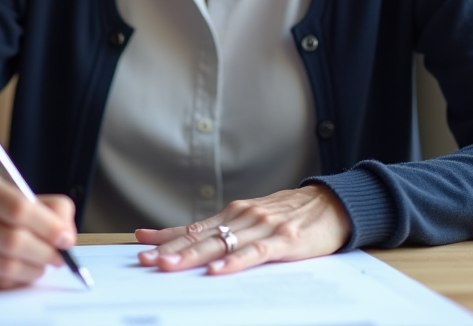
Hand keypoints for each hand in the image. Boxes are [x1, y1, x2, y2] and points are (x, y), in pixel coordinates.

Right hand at [0, 170, 76, 289]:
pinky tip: (19, 270)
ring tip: (40, 264)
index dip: (48, 226)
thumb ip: (47, 206)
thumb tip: (66, 235)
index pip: (18, 208)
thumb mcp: (9, 192)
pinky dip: (15, 280)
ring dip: (33, 270)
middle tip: (58, 257)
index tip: (65, 238)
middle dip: (45, 253)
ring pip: (5, 267)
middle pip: (13, 241)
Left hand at [134, 185, 350, 274]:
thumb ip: (228, 231)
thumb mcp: (255, 218)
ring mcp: (263, 227)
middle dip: (171, 250)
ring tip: (170, 266)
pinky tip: (219, 269)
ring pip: (221, 243)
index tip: (140, 244)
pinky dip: (235, 261)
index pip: (193, 227)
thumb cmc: (292, 215)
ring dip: (193, 256)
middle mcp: (243, 217)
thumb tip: (196, 245)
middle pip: (200, 237)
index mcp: (234, 214)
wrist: (332, 203)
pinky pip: (255, 252)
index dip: (166, 237)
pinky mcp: (284, 240)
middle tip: (146, 261)